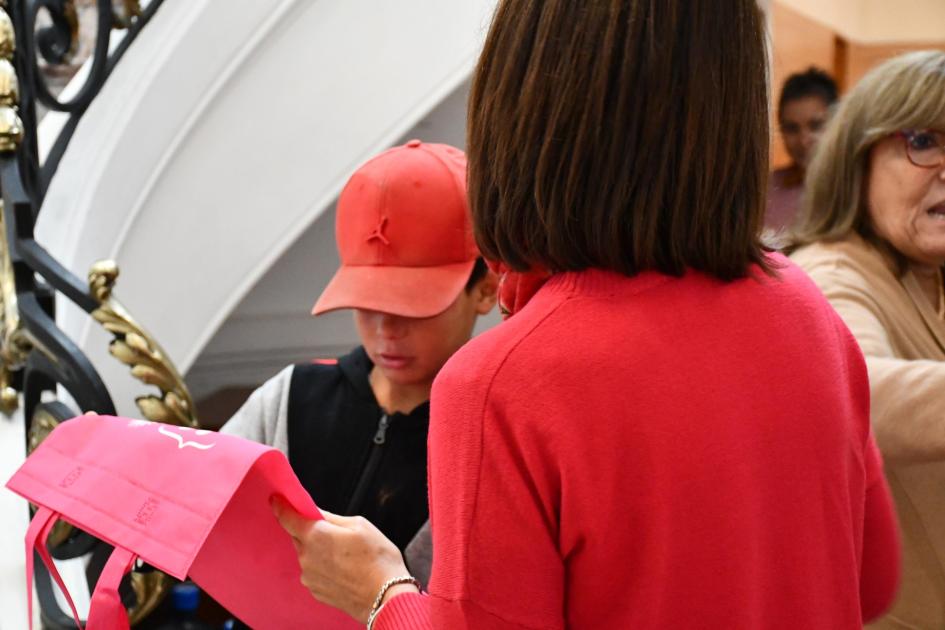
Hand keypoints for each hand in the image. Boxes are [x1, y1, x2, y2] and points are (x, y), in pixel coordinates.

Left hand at [271, 497, 414, 622]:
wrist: (385, 596)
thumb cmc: (377, 560)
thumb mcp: (360, 525)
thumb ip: (332, 518)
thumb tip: (316, 512)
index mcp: (315, 536)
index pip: (287, 517)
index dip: (281, 506)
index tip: (277, 500)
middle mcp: (306, 557)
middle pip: (299, 536)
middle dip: (311, 531)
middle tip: (335, 533)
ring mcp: (309, 577)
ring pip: (308, 555)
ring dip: (319, 551)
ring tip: (346, 555)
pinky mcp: (315, 591)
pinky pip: (314, 572)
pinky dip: (324, 568)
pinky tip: (344, 569)